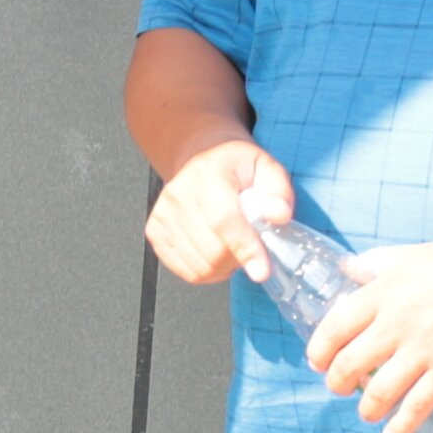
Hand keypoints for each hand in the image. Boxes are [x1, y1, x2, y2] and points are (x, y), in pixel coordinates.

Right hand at [142, 137, 289, 284]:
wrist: (203, 159)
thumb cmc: (236, 168)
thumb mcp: (267, 168)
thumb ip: (278, 191)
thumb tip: (278, 215)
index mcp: (208, 174)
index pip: (224, 220)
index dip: (244, 248)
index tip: (261, 270)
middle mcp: (178, 193)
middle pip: (212, 249)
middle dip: (238, 259)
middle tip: (251, 247)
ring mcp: (162, 214)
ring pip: (199, 265)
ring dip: (224, 268)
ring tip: (233, 248)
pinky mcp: (155, 232)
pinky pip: (185, 270)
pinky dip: (207, 272)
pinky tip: (217, 256)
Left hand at [305, 226, 432, 432]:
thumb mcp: (414, 254)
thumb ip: (377, 264)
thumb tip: (347, 268)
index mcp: (384, 292)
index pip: (335, 327)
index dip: (319, 350)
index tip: (318, 361)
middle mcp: (397, 323)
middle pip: (349, 364)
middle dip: (337, 383)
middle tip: (339, 388)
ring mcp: (424, 350)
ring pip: (378, 392)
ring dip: (366, 408)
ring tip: (367, 412)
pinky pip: (417, 406)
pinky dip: (400, 426)